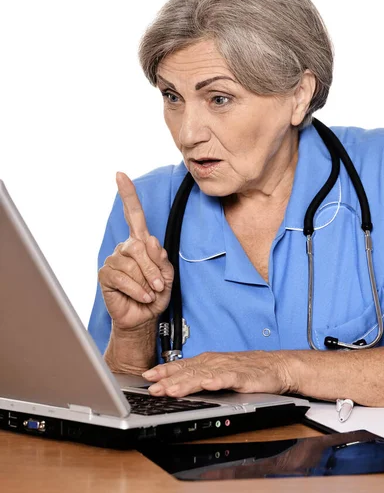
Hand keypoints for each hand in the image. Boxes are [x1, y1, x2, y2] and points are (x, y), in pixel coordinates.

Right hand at [98, 172, 173, 330]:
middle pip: (139, 246)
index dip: (128, 195)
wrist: (144, 317)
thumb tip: (149, 241)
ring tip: (150, 292)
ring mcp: (114, 260)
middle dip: (153, 268)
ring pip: (131, 263)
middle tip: (159, 285)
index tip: (120, 175)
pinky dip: (136, 289)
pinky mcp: (105, 275)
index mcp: (141, 243)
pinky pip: (122, 277)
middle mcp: (125, 248)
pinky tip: (141, 296)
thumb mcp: (168, 275)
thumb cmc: (155, 294)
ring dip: (146, 280)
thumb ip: (161, 258)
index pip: (134, 215)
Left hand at [142, 350, 295, 396]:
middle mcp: (215, 362)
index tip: (147, 377)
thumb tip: (176, 384)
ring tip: (172, 390)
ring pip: (203, 375)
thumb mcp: (219, 371)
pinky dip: (217, 380)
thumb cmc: (248, 370)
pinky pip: (229, 378)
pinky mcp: (244, 376)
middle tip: (153, 388)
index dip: (164, 371)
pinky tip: (208, 384)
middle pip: (188, 371)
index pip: (181, 365)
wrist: (278, 366)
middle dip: (169, 380)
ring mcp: (228, 368)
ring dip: (186, 382)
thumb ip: (199, 376)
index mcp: (207, 361)